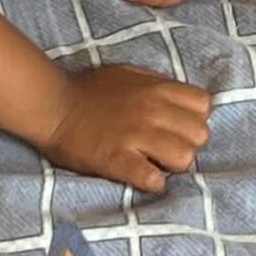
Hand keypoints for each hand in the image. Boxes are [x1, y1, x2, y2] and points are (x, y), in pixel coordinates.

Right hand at [44, 63, 211, 192]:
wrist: (52, 106)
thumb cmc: (89, 89)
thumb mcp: (128, 73)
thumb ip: (156, 84)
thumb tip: (179, 99)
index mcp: (156, 89)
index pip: (203, 104)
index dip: (194, 118)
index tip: (179, 127)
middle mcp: (152, 110)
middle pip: (200, 135)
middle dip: (187, 144)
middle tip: (167, 149)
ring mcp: (136, 136)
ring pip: (184, 158)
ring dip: (173, 165)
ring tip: (156, 164)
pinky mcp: (117, 160)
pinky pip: (152, 178)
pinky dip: (152, 182)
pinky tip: (143, 177)